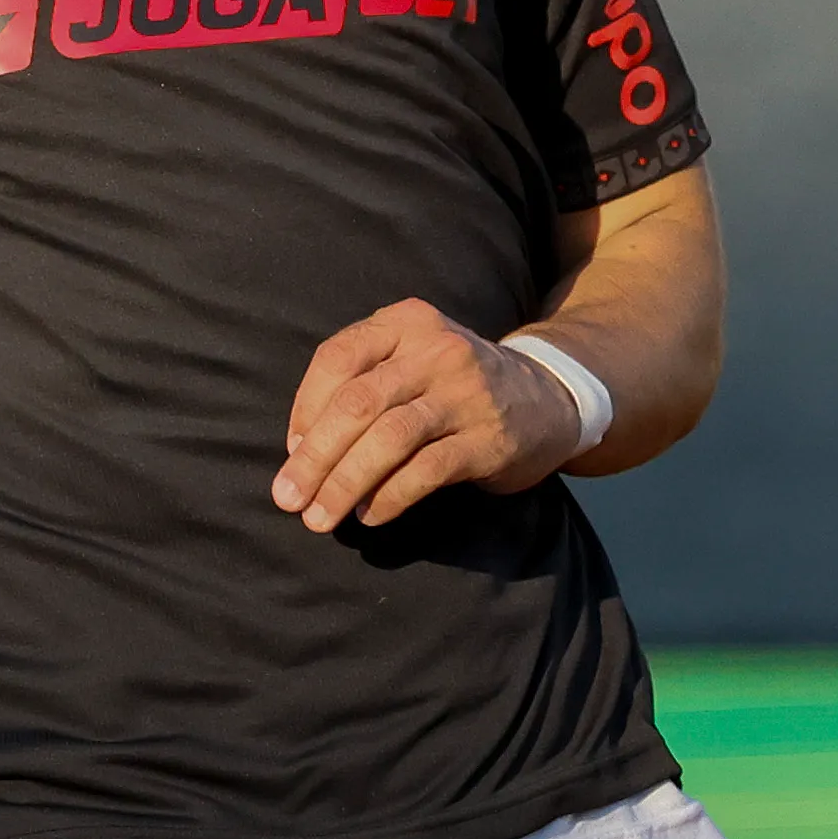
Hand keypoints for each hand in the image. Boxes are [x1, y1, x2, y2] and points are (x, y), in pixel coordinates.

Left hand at [271, 297, 580, 533]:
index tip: (292, 451)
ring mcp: (466, 393)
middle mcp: (437, 349)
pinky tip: (370, 515)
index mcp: (407, 322)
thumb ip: (362, 384)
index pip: (337, 358)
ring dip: (345, 483)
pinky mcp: (488, 438)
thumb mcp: (413, 358)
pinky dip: (390, 496)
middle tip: (288, 498)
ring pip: (388, 439)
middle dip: (315, 456)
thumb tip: (301, 448)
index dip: (305, 408)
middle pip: (358, 403)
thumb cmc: (455, 386)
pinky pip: (426, 470)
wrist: (548, 398)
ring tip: (321, 517)